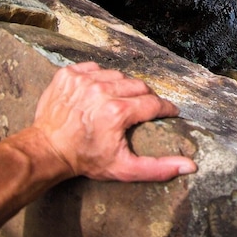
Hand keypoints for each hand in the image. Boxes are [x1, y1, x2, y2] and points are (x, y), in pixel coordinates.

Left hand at [32, 62, 196, 181]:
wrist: (47, 150)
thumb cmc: (84, 159)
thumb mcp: (123, 168)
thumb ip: (158, 168)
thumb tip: (189, 166)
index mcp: (118, 112)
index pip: (154, 103)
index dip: (164, 110)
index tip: (168, 113)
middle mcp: (102, 91)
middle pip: (138, 86)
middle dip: (143, 99)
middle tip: (137, 112)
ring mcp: (84, 80)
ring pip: (118, 75)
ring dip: (121, 87)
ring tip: (115, 103)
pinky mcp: (69, 74)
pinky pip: (94, 68)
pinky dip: (98, 78)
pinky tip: (96, 93)